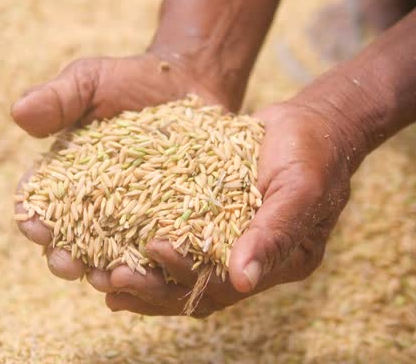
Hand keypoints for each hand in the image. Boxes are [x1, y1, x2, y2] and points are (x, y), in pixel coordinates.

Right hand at [11, 51, 241, 280]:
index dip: (33, 218)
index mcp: (64, 177)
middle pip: (72, 242)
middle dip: (64, 258)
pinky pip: (162, 252)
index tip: (35, 227)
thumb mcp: (90, 80)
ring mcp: (134, 219)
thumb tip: (18, 113)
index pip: (38, 204)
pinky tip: (157, 272)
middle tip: (69, 265)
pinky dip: (156, 266)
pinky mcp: (172, 223)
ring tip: (109, 279)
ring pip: (114, 257)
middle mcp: (95, 206)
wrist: (188, 80)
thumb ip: (57, 98)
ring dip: (108, 273)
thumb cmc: (130, 79)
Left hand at [90, 99, 367, 316]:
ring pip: (182, 276)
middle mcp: (254, 263)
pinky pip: (178, 244)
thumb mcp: (300, 187)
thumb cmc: (314, 151)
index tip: (152, 249)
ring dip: (143, 280)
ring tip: (100, 277)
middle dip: (151, 288)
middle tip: (109, 278)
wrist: (315, 123)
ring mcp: (232, 245)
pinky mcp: (214, 223)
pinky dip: (147, 253)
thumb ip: (274, 232)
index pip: (225, 286)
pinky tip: (112, 250)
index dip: (184, 275)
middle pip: (196, 292)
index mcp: (281, 263)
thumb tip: (243, 280)